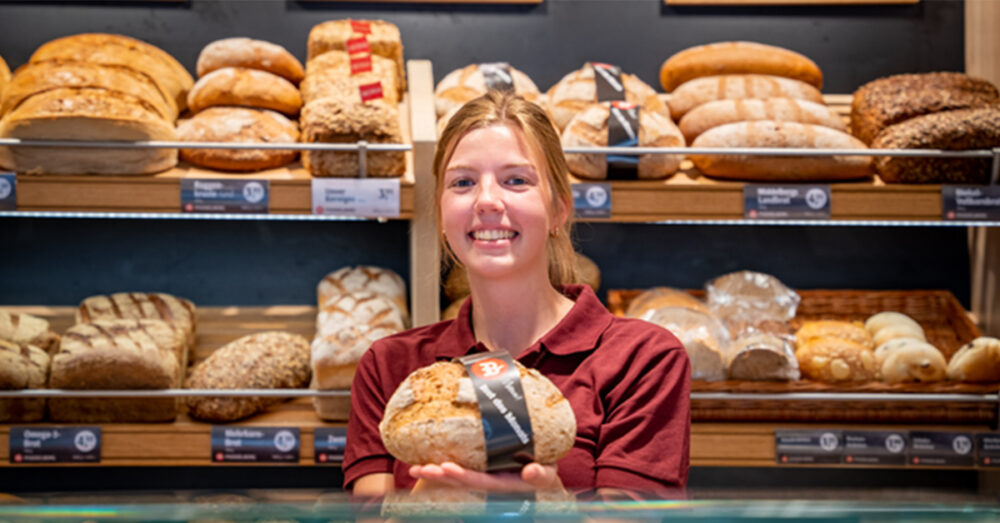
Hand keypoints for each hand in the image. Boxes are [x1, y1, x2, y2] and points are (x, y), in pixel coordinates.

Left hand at [410, 461, 562, 492]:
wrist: (541, 476)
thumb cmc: (545, 473)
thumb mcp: (547, 474)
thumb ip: (540, 475)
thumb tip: (531, 472)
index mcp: (503, 484)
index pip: (479, 481)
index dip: (462, 476)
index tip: (446, 468)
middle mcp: (488, 483)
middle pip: (459, 482)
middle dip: (439, 477)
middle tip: (418, 470)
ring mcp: (481, 477)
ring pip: (454, 477)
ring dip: (435, 474)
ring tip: (414, 469)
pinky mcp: (478, 469)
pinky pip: (457, 469)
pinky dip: (441, 467)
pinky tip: (425, 460)